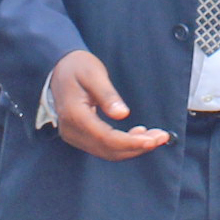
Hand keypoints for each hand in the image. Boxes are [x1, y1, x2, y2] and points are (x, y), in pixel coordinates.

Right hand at [48, 49, 168, 160]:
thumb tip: (122, 114)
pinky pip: (103, 147)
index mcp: (75, 115)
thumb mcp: (93, 73)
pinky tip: (139, 135)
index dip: (132, 142)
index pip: (107, 139)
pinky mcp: (79, 136)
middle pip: (109, 150)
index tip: (154, 139)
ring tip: (155, 136)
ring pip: (108, 152)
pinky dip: (123, 145)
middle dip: (138, 147)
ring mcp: (74, 136)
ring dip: (133, 148)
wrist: (58, 68)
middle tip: (162, 137)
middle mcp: (72, 131)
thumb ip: (107, 95)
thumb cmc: (77, 67)